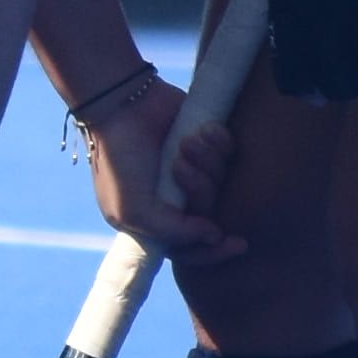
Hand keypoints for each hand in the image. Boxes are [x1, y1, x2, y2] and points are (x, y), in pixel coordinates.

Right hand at [76, 69, 239, 261]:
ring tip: (186, 142)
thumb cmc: (120, 159)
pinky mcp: (205, 144)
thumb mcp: (134, 209)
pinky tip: (201, 130)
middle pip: (210, 209)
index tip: (237, 242)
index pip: (191, 249)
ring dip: (206, 160)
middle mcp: (176, 198)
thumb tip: (213, 235)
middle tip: (180, 164)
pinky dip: (217, 141)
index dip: (214, 252)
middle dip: (200, 186)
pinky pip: (229, 152)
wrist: (123, 106)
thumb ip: (173, 232)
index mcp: (155, 220)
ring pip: (221, 179)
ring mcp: (192, 170)